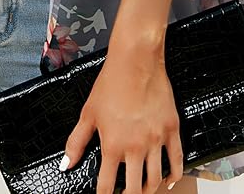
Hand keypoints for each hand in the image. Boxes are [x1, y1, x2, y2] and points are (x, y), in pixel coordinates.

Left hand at [60, 48, 183, 193]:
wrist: (135, 62)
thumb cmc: (111, 84)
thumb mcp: (88, 113)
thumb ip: (76, 141)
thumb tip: (66, 164)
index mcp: (113, 145)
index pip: (107, 185)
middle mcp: (136, 147)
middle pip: (135, 188)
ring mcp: (156, 139)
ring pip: (156, 179)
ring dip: (149, 190)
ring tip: (142, 190)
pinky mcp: (171, 129)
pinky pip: (176, 160)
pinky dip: (174, 175)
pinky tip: (168, 180)